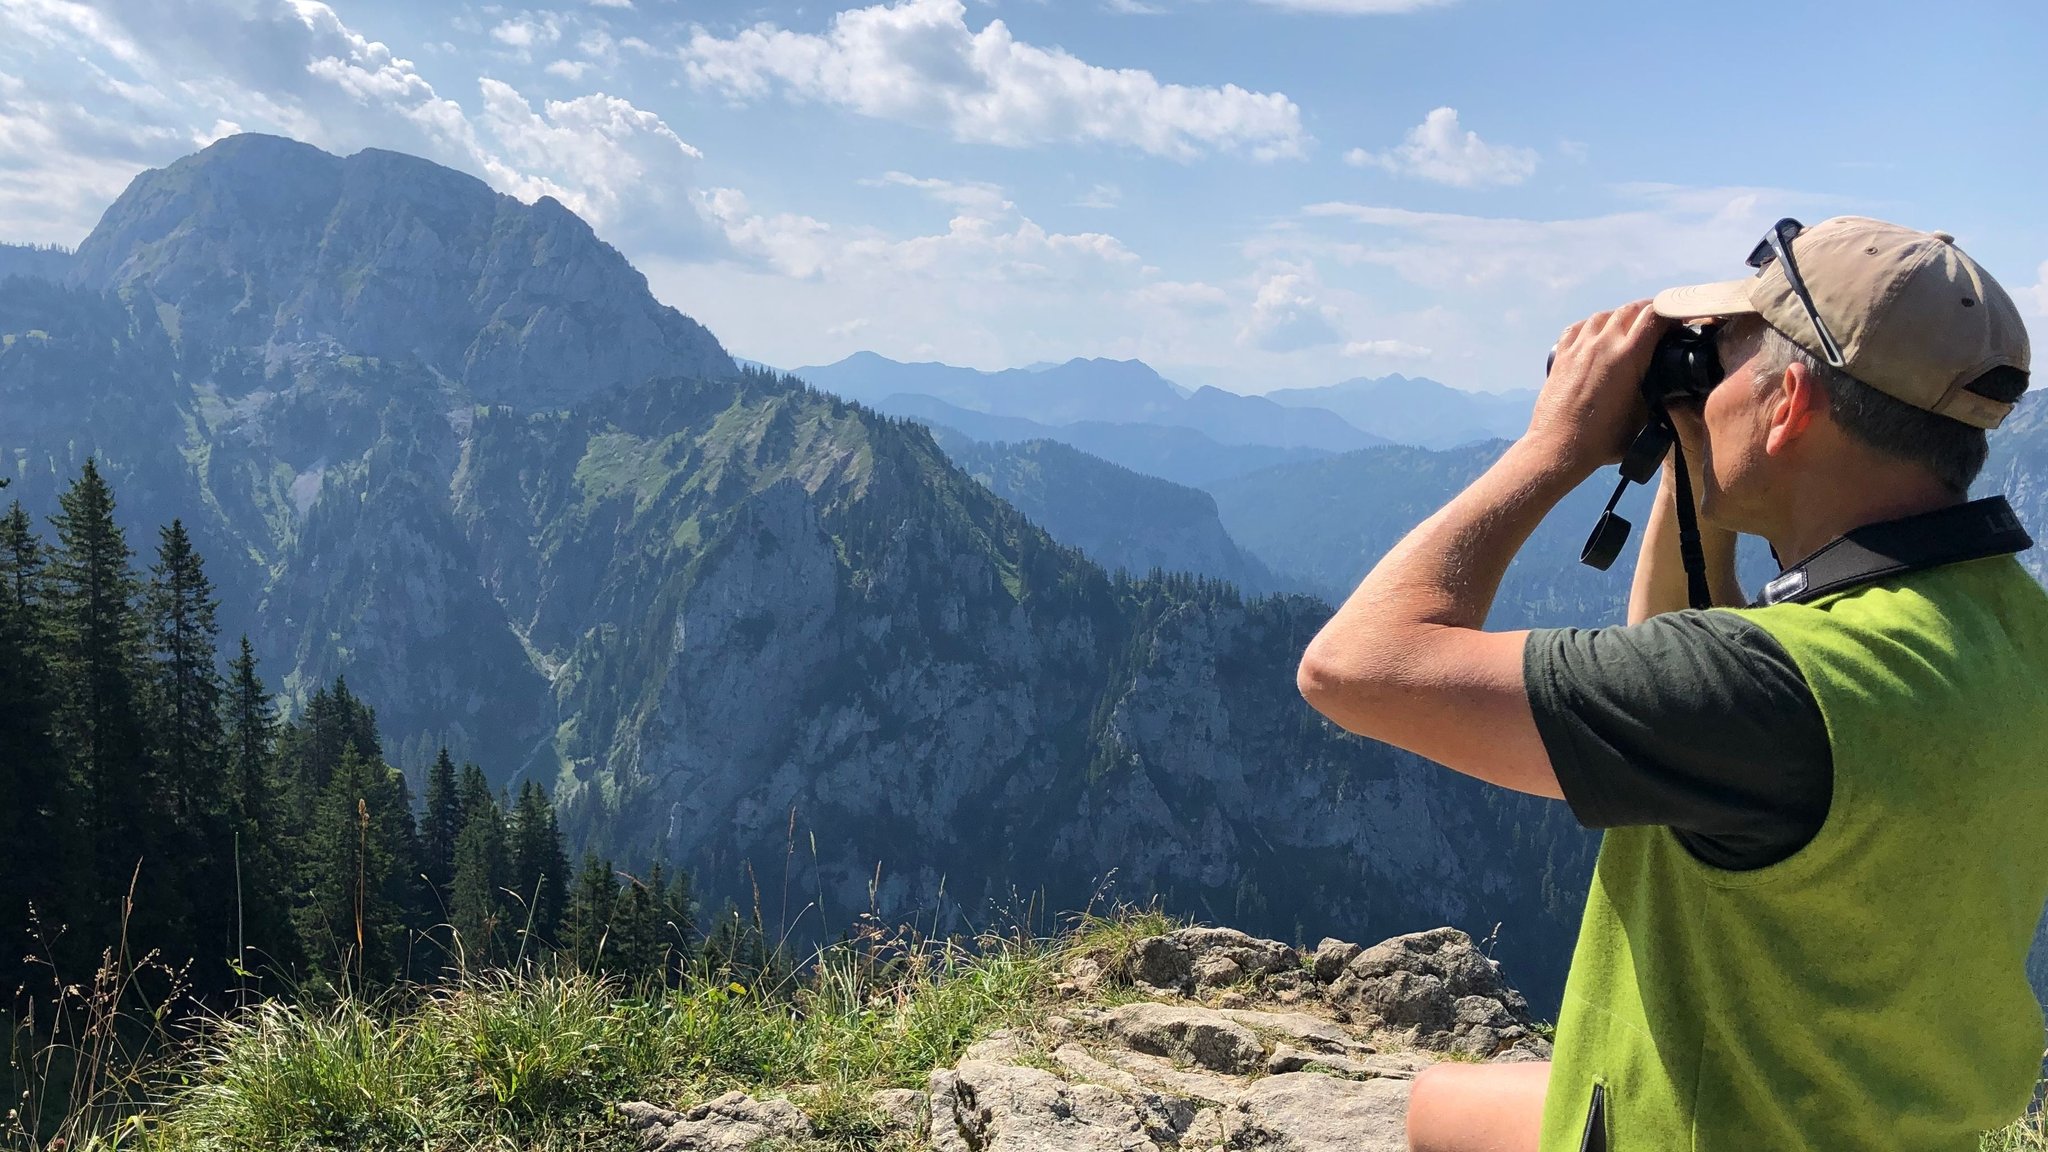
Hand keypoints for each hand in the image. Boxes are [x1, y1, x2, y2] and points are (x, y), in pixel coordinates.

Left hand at [1523, 301, 1668, 473]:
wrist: (1559, 448)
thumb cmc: (1603, 440)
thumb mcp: (1646, 417)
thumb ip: (1663, 396)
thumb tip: (1677, 387)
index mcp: (1628, 356)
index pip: (1655, 316)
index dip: (1672, 314)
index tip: (1679, 323)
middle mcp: (1602, 344)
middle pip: (1631, 309)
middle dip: (1649, 311)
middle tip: (1660, 321)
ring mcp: (1579, 347)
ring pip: (1604, 315)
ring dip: (1620, 317)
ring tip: (1630, 328)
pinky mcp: (1561, 356)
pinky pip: (1578, 328)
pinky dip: (1592, 326)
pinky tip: (1597, 334)